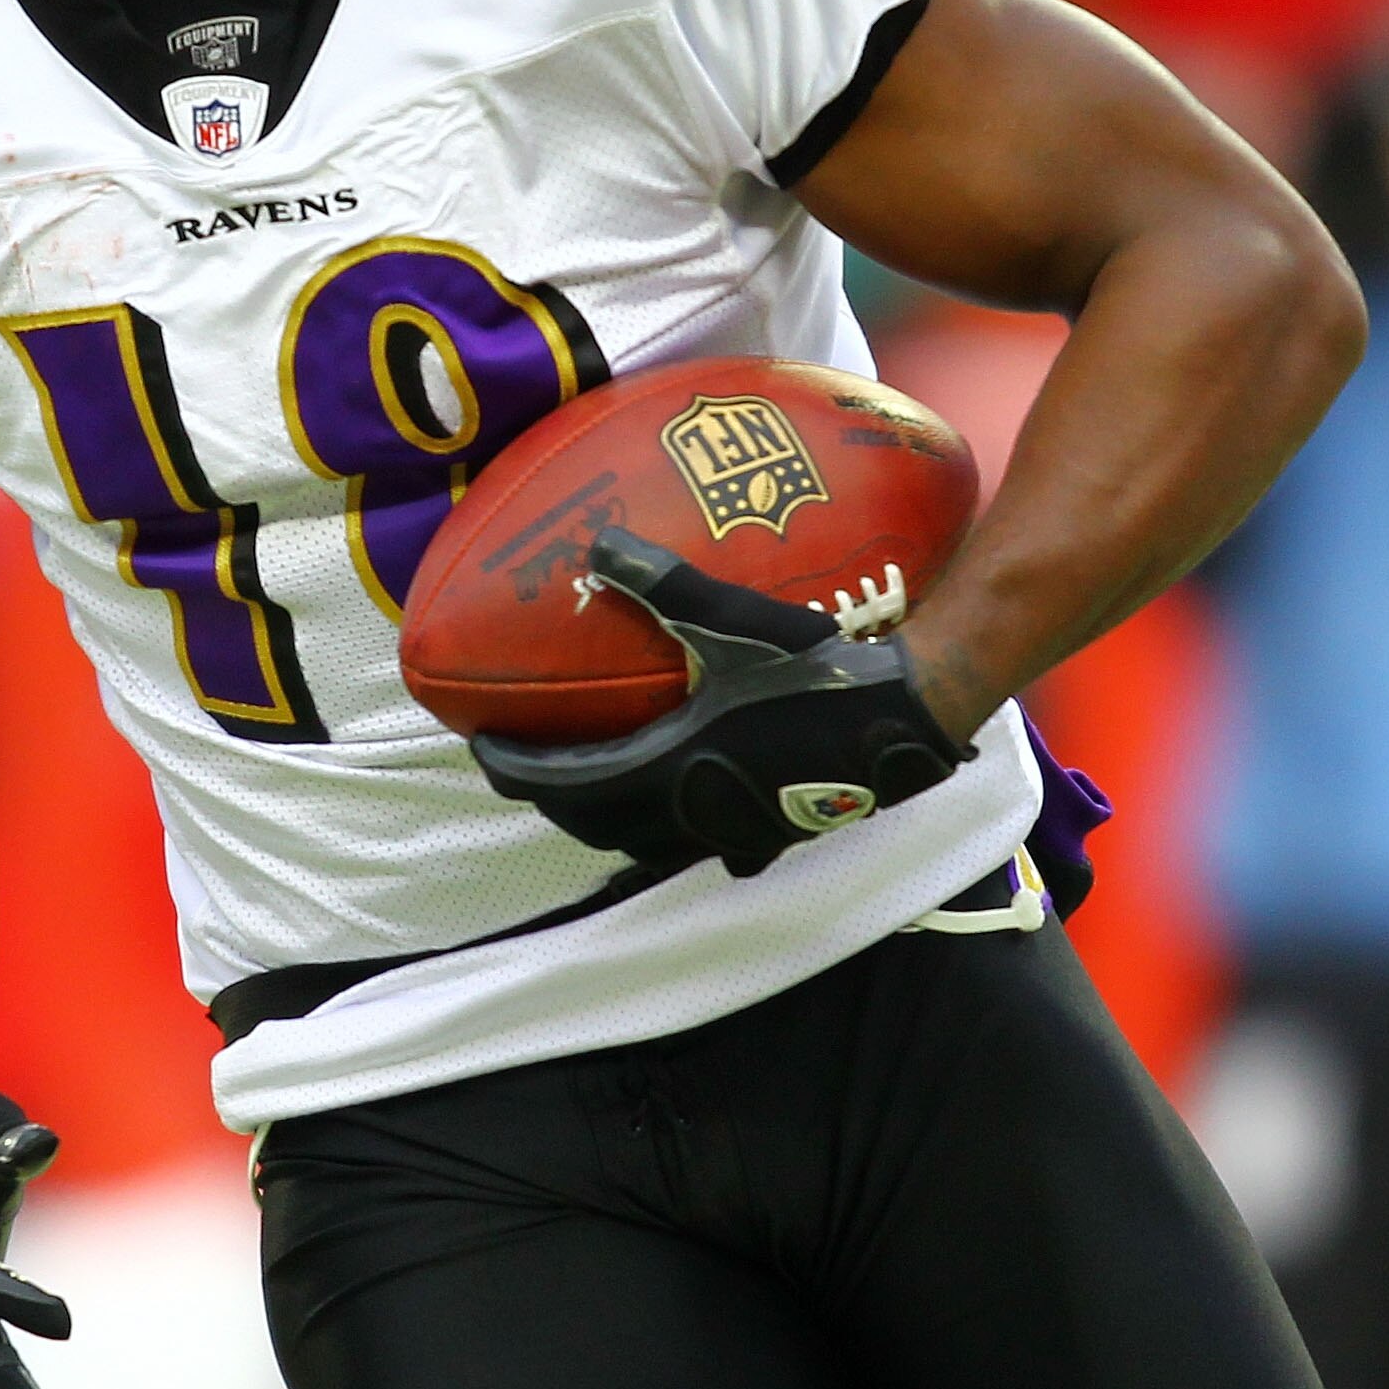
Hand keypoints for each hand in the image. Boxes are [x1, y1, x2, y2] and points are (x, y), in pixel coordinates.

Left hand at [470, 526, 969, 874]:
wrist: (904, 715)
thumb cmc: (819, 669)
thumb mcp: (735, 619)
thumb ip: (663, 583)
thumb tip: (599, 543)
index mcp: (668, 767)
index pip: (565, 781)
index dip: (516, 766)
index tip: (483, 746)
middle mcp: (692, 812)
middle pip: (595, 822)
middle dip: (553, 796)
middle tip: (528, 762)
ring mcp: (736, 831)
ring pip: (647, 842)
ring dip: (608, 818)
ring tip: (592, 783)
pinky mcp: (775, 834)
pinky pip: (707, 845)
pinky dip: (677, 829)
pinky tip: (691, 805)